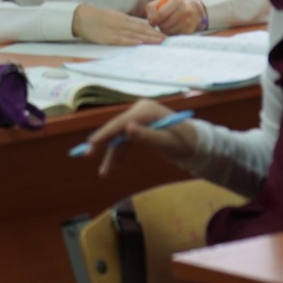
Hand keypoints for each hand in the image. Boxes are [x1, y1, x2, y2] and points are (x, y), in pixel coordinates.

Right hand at [72, 5, 164, 45]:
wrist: (78, 17)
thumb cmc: (94, 17)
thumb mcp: (110, 17)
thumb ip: (123, 22)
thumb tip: (136, 27)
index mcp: (121, 17)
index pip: (140, 23)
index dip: (152, 29)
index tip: (163, 34)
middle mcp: (120, 22)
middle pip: (140, 29)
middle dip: (154, 35)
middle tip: (166, 40)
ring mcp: (113, 30)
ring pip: (134, 34)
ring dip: (147, 38)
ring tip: (158, 42)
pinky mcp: (106, 37)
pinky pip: (120, 39)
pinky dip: (130, 41)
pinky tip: (139, 43)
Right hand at [79, 100, 197, 175]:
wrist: (195, 142)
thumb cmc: (184, 143)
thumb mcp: (167, 143)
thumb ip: (147, 136)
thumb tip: (127, 128)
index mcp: (145, 111)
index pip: (121, 122)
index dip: (105, 134)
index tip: (91, 144)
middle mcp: (139, 110)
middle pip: (116, 128)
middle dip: (103, 143)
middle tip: (87, 155)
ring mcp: (138, 117)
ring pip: (118, 135)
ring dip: (111, 153)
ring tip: (104, 172)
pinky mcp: (139, 125)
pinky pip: (124, 139)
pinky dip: (119, 152)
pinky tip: (112, 165)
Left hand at [146, 0, 203, 34]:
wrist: (193, 10)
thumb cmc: (172, 6)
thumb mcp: (161, 2)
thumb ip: (152, 8)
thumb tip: (150, 20)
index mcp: (176, 0)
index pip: (160, 14)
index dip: (153, 19)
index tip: (151, 21)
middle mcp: (184, 10)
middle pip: (164, 24)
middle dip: (159, 25)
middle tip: (160, 22)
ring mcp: (187, 21)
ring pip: (168, 31)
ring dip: (164, 29)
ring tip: (166, 24)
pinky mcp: (188, 30)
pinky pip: (173, 35)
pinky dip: (170, 33)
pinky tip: (172, 27)